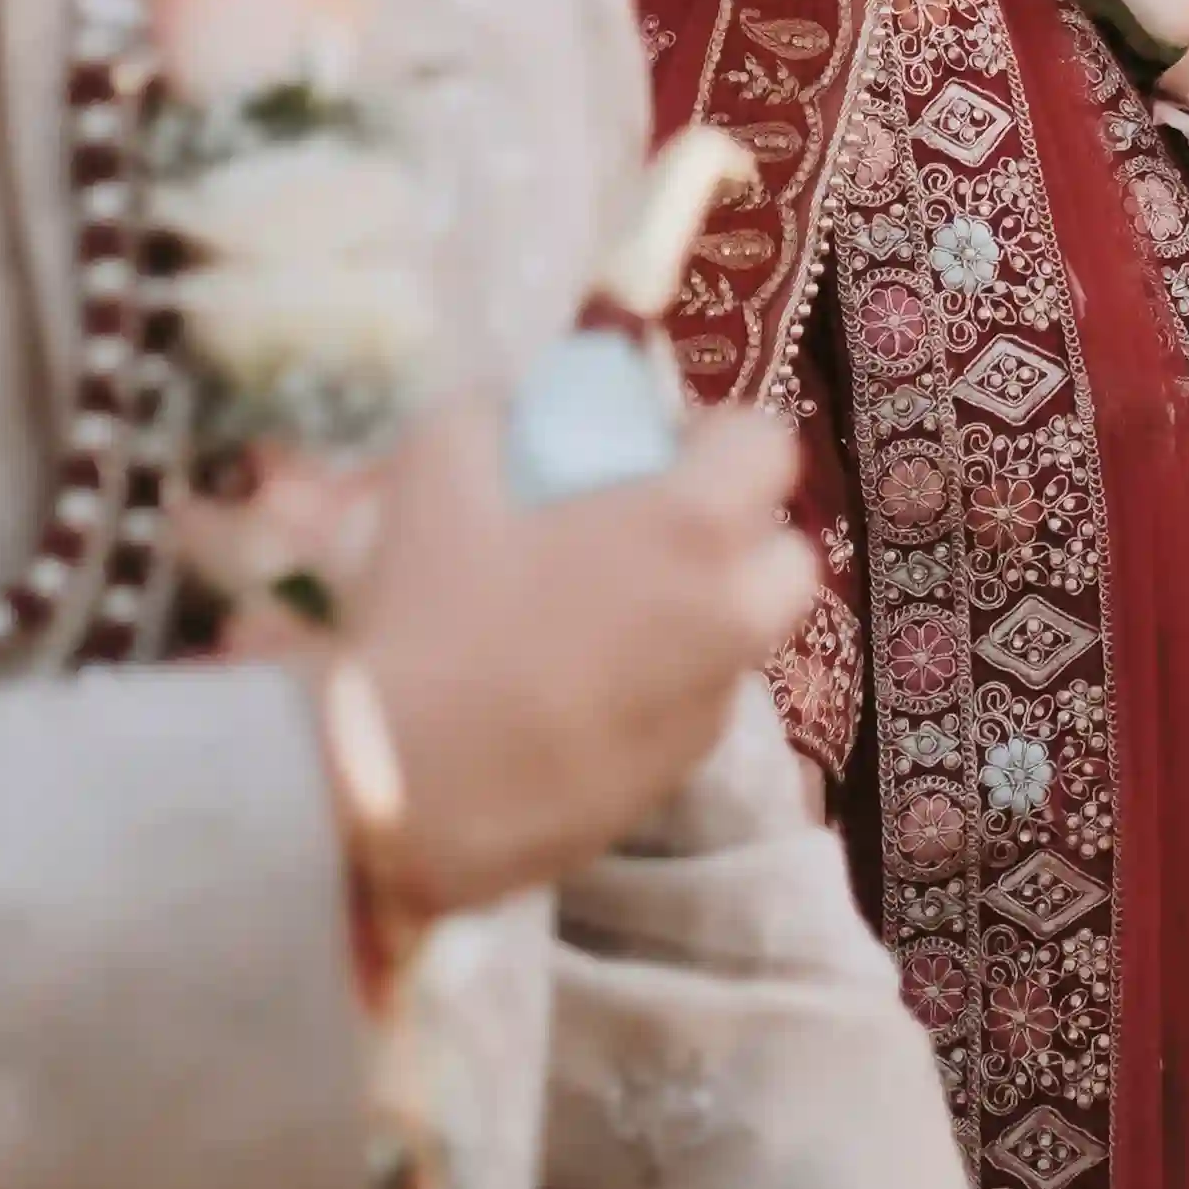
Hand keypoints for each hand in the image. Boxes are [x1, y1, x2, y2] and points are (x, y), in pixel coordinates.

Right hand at [342, 392, 817, 918]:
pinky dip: (662, 690)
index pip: (770, 445)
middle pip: (787, 555)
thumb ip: (493, 410)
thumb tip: (519, 402)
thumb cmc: (428, 612)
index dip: (720, 436)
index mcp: (692, 526)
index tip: (659, 449)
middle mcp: (730, 615)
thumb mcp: (435, 463)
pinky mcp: (679, 779)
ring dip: (703, 614)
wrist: (401, 786)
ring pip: (745, 639)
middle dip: (740, 534)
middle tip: (652, 534)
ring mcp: (711, 706)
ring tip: (609, 618)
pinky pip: (695, 709)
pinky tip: (579, 694)